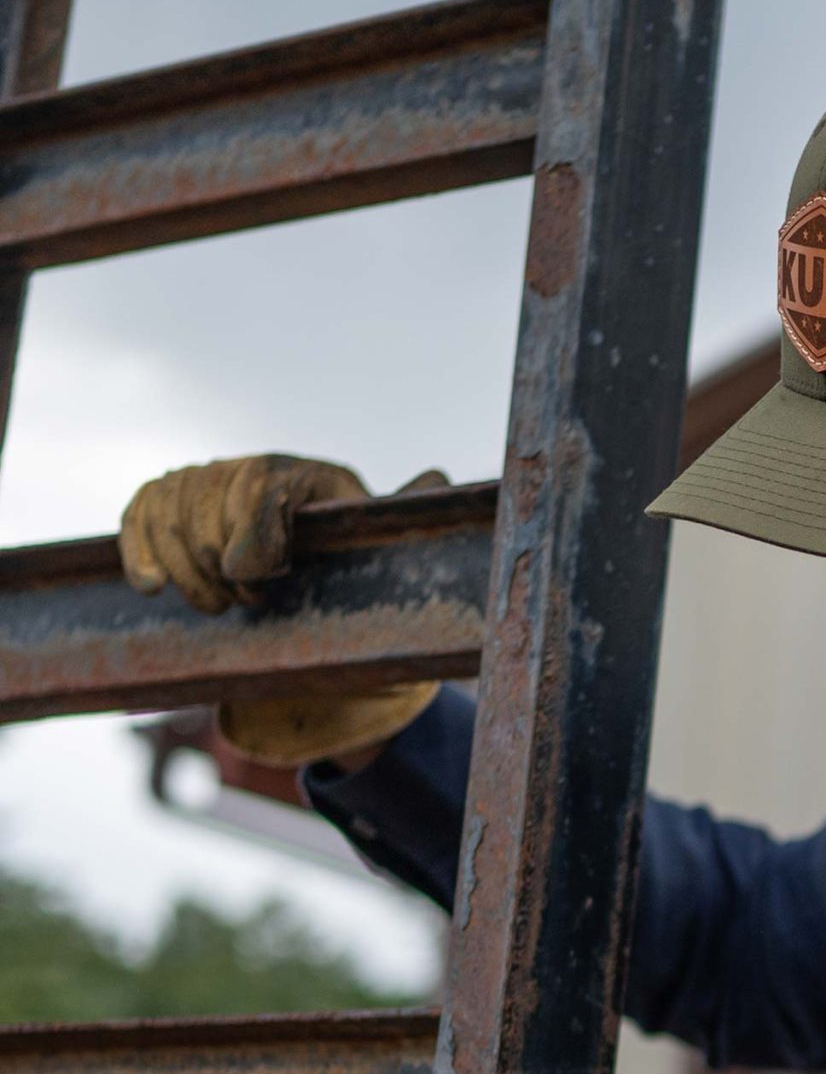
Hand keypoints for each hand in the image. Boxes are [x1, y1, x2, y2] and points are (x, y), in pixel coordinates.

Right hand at [118, 455, 443, 766]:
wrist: (311, 580)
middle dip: (219, 562)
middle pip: (209, 502)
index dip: (251, 534)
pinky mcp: (169, 503)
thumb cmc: (349, 569)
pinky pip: (141, 511)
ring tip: (219, 604)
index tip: (251, 577)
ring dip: (186, 568)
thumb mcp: (378, 552)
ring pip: (170, 511)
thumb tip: (438, 480)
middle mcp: (251, 468)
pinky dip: (139, 547)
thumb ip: (399, 523)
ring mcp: (206, 481)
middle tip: (249, 603)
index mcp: (306, 479)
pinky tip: (151, 587)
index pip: (264, 486)